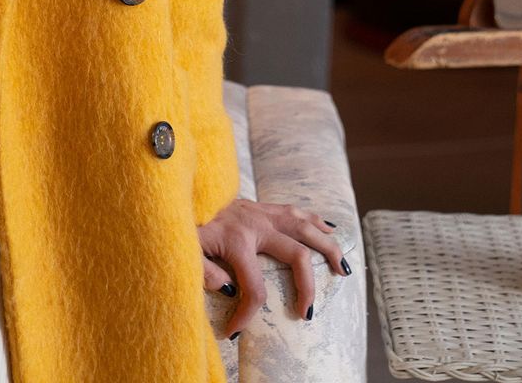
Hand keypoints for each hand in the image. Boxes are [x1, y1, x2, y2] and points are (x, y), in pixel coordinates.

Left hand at [197, 198, 349, 338]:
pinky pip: (295, 210)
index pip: (253, 287)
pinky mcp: (260, 205)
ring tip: (341, 268)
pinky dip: (315, 220)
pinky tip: (329, 229)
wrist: (180, 189)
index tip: (235, 332)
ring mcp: (260, 211)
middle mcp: (254, 223)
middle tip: (307, 312)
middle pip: (295, 254)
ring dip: (326, 247)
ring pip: (304, 227)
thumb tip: (227, 289)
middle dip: (306, 286)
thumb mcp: (186, 248)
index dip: (247, 315)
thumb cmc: (183, 222)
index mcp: (235, 239)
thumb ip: (202, 270)